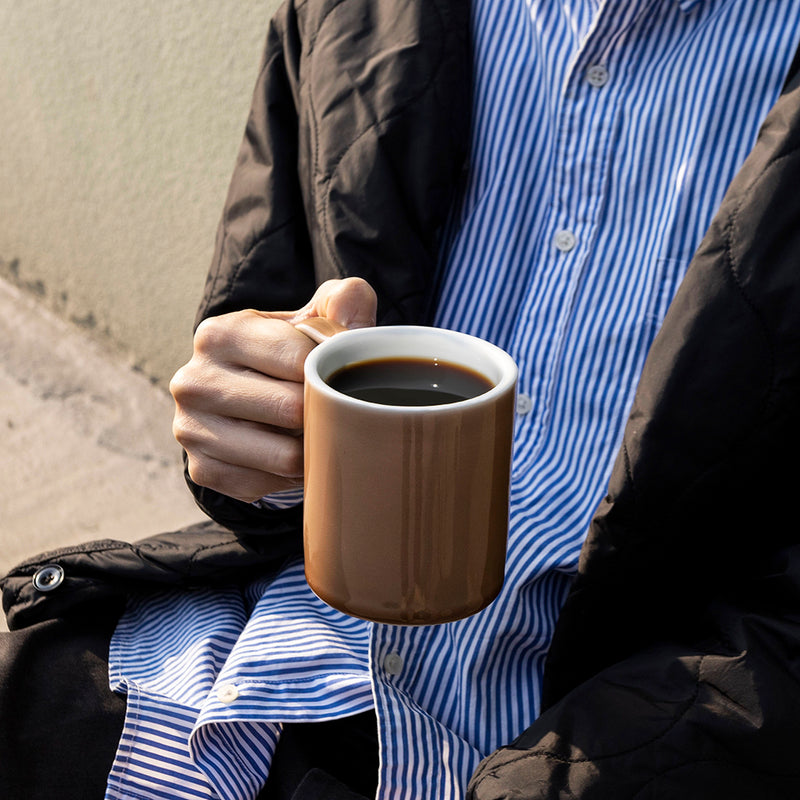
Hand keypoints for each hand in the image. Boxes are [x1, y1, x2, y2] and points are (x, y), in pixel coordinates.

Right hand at [170, 278, 376, 502]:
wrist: (248, 396)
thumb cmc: (290, 352)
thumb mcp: (314, 316)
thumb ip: (344, 301)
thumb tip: (353, 320)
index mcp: (220, 334)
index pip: (296, 357)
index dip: (332, 369)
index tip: (343, 373)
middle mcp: (194, 380)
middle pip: (291, 409)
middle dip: (324, 411)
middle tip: (336, 408)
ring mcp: (191, 429)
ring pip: (284, 456)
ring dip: (311, 448)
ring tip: (318, 430)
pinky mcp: (203, 470)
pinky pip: (268, 484)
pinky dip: (291, 475)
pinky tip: (293, 451)